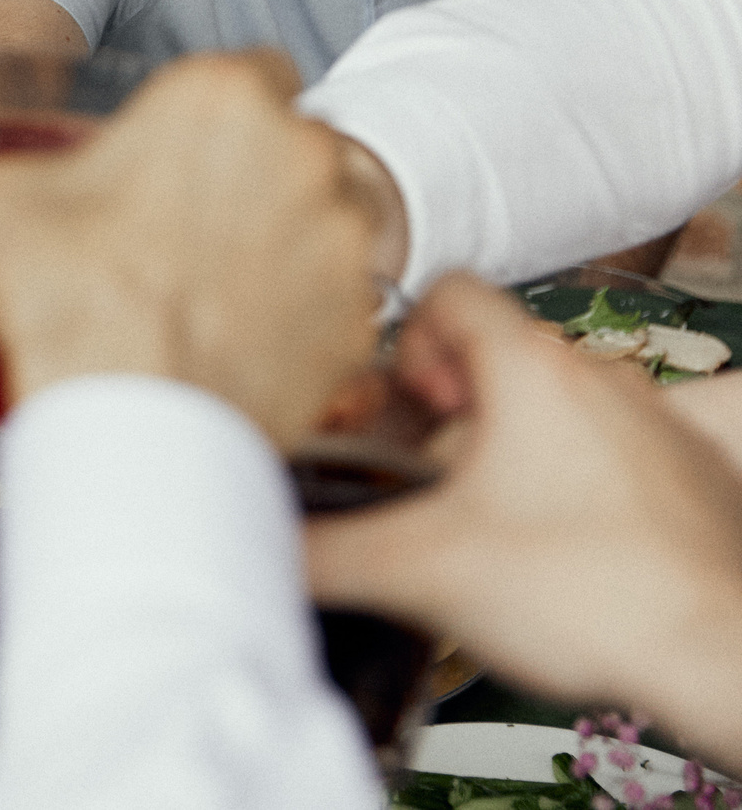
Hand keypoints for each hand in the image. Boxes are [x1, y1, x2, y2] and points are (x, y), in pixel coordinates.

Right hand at [0, 50, 379, 444]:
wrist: (126, 423)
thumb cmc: (63, 298)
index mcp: (222, 98)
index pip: (254, 67)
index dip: (216, 109)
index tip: (180, 150)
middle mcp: (304, 154)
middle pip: (294, 146)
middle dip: (253, 177)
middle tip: (183, 225)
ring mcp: (344, 243)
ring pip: (326, 223)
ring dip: (285, 242)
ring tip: (212, 286)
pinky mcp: (361, 324)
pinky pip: (337, 306)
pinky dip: (300, 319)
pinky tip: (239, 340)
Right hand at [304, 276, 741, 772]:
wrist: (718, 658)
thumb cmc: (597, 598)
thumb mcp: (419, 569)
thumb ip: (319, 550)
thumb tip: (254, 541)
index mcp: (531, 370)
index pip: (450, 292)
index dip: (408, 342)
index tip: (405, 407)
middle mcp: (603, 381)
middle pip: (505, 352)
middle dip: (458, 404)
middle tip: (435, 468)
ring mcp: (664, 425)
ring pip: (573, 396)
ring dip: (529, 435)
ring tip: (501, 505)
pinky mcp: (703, 478)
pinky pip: (663, 435)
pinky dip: (621, 458)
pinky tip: (596, 510)